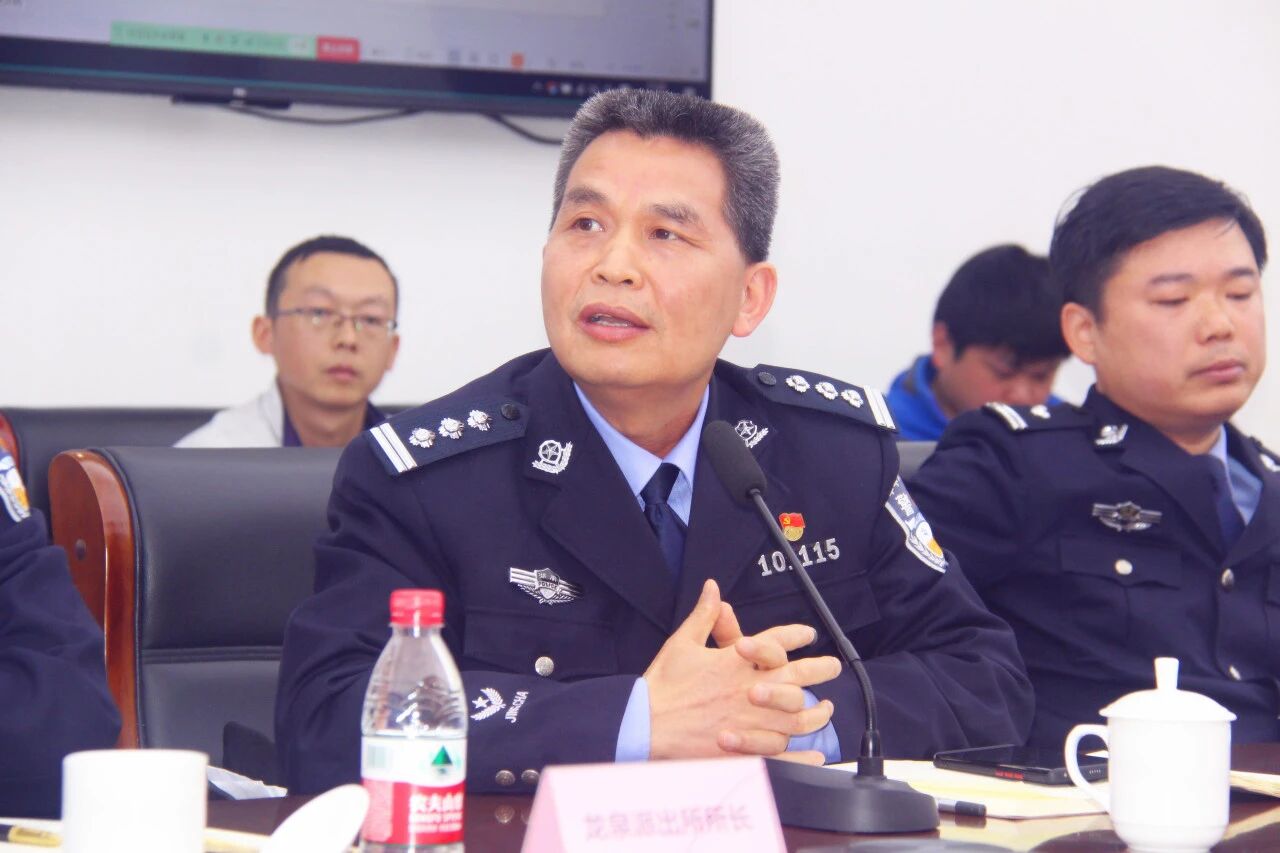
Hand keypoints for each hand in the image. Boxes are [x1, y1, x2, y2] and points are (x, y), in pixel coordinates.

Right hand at [645, 580, 839, 761]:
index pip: (776, 642)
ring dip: (817, 713)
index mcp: (736, 662)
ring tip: (826, 709)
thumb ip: (705, 616)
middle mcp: (749, 690)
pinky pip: (784, 755)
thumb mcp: (682, 643)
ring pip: (798, 718)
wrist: (645, 723)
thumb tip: (713, 588)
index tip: (808, 633)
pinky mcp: (745, 749)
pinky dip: (803, 756)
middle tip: (832, 667)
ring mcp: (751, 721)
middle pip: (798, 678)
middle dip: (820, 669)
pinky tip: (816, 754)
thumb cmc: (663, 685)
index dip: (796, 635)